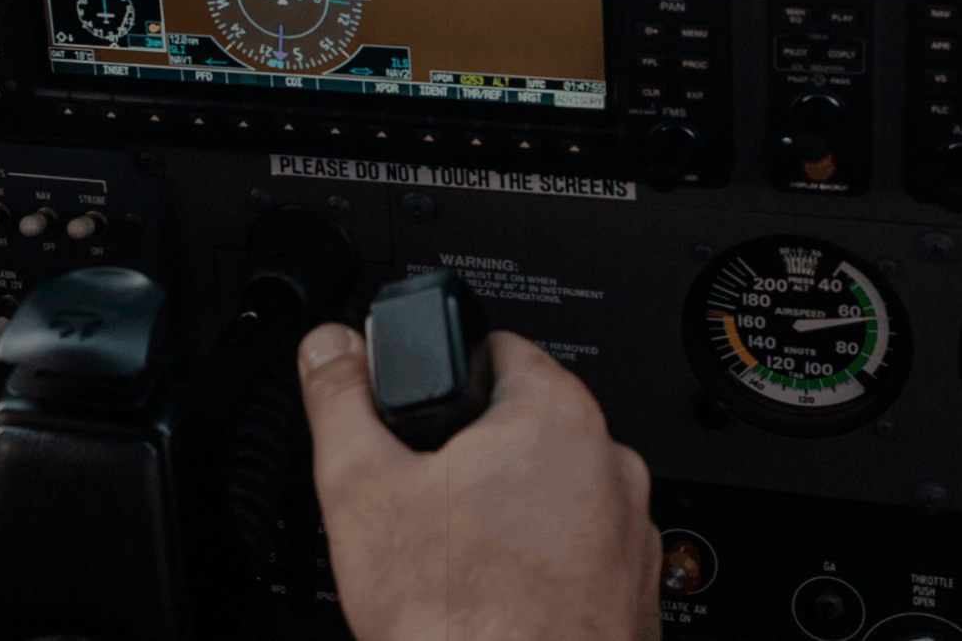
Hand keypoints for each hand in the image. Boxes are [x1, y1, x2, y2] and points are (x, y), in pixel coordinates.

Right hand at [298, 322, 660, 640]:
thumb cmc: (457, 619)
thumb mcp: (360, 488)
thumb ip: (339, 398)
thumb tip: (328, 348)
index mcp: (556, 415)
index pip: (495, 349)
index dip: (440, 382)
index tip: (417, 422)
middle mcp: (612, 465)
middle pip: (524, 427)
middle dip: (473, 457)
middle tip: (426, 504)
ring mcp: (631, 532)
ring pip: (553, 495)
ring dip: (510, 513)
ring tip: (459, 560)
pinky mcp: (633, 591)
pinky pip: (579, 553)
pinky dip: (541, 565)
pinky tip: (496, 596)